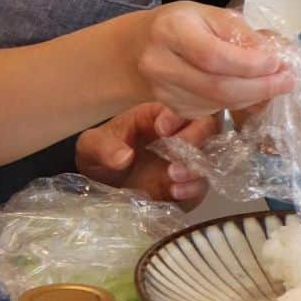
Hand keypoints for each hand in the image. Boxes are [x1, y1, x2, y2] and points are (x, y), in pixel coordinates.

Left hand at [75, 102, 217, 209]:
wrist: (102, 186)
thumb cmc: (99, 154)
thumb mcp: (91, 147)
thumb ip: (104, 147)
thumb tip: (124, 157)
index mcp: (158, 115)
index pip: (179, 106)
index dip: (176, 116)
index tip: (162, 130)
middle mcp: (179, 134)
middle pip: (206, 126)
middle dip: (195, 138)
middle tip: (176, 157)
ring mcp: (186, 161)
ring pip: (210, 155)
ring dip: (196, 166)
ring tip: (173, 177)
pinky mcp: (187, 186)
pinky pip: (202, 185)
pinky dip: (193, 189)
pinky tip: (175, 193)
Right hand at [136, 3, 293, 119]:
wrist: (133, 50)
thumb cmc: (177, 25)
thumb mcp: (206, 13)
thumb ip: (236, 32)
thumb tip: (269, 55)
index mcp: (170, 30)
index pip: (213, 56)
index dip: (248, 64)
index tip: (277, 63)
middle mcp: (161, 64)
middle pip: (217, 86)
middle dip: (259, 87)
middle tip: (287, 81)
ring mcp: (163, 92)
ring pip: (217, 103)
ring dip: (252, 97)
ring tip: (275, 85)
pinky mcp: (172, 109)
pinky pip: (211, 110)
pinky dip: (237, 102)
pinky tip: (250, 91)